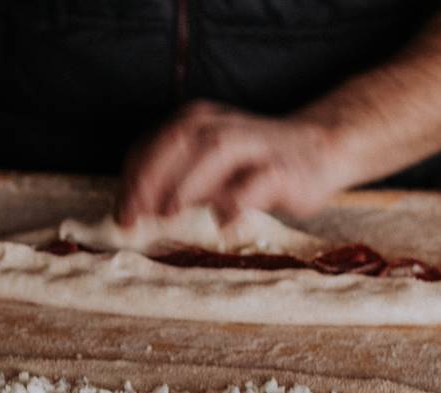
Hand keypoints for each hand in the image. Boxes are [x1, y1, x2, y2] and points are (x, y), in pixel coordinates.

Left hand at [117, 100, 349, 225]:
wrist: (319, 148)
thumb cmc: (249, 166)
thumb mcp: (204, 169)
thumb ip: (172, 181)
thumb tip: (131, 212)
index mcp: (197, 122)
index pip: (154, 143)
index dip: (132, 178)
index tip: (120, 213)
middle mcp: (223, 126)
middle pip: (179, 140)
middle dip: (151, 177)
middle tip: (134, 216)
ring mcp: (256, 144)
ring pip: (217, 150)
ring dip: (187, 183)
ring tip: (168, 214)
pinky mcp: (284, 168)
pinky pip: (259, 181)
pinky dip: (238, 200)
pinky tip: (223, 223)